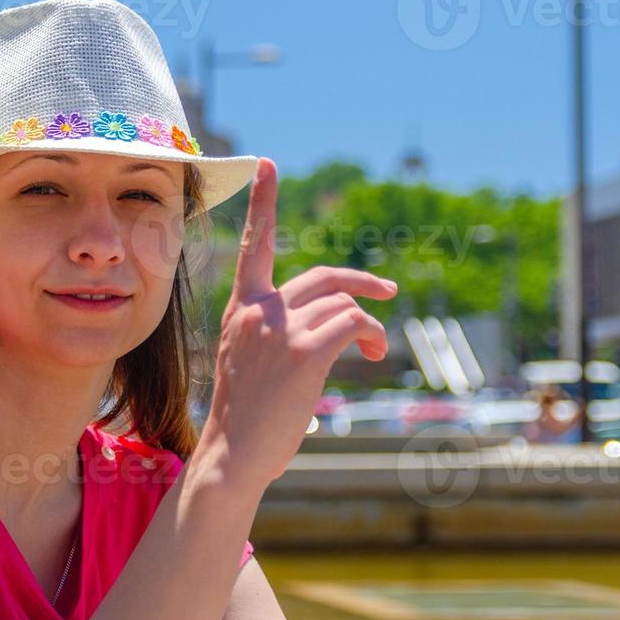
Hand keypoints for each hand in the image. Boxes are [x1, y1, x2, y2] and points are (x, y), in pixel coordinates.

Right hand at [201, 158, 397, 489]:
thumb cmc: (245, 415)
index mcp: (242, 308)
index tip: (267, 164)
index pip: (254, 246)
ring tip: (373, 352)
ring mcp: (280, 329)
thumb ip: (276, 329)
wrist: (232, 454)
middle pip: (323, 277)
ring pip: (345, 305)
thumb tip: (332, 322)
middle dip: (361, 282)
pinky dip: (369, 335)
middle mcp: (258, 310)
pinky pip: (353, 325)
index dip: (263, 203)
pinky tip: (370, 355)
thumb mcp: (251, 359)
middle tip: (387, 293)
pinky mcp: (304, 353)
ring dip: (369, 326)